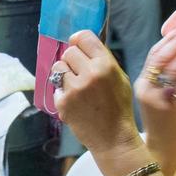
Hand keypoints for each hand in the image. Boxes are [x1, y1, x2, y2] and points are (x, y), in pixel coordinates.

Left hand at [51, 31, 140, 153]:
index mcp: (106, 65)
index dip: (79, 40)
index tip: (78, 46)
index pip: (84, 37)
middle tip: (79, 72)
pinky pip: (56, 87)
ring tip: (76, 86)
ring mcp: (74, 88)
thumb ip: (103, 60)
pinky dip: (63, 92)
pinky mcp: (63, 102)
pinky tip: (75, 101)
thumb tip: (84, 44)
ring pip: (58, 67)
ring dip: (65, 74)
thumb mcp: (120, 78)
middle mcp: (89, 74)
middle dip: (73, 60)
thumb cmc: (119, 107)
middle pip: (69, 51)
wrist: (113, 138)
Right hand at [134, 25, 175, 116]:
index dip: (169, 40)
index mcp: (142, 84)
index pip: (153, 55)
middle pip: (161, 57)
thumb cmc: (164, 125)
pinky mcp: (171, 109)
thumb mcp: (159, 98)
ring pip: (173, 68)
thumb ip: (165, 80)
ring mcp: (158, 99)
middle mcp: (146, 89)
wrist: (162, 153)